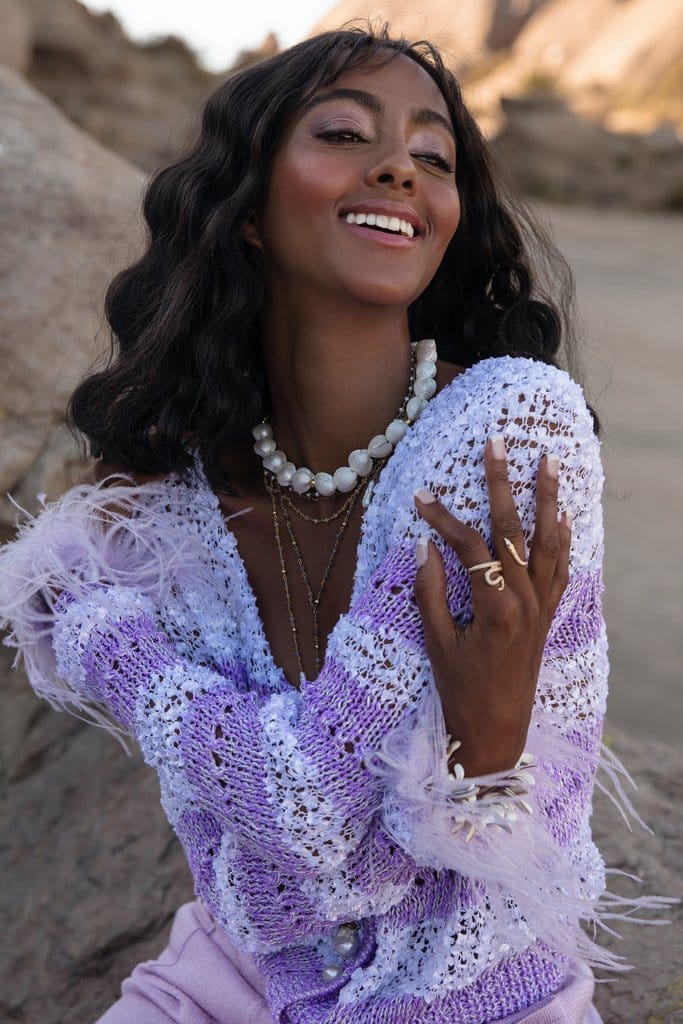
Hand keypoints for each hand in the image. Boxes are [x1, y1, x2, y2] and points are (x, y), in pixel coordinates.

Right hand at [413, 435, 571, 776]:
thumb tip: (423, 544)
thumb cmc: (460, 690)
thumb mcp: (436, 642)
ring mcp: (542, 606)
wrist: (496, 731)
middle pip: (513, 529)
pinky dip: (562, 538)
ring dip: (548, 499)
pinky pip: (561, 568)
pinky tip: (561, 514)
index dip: (443, 519)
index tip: (421, 497)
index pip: (469, 547)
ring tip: (548, 461)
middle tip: (496, 443)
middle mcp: (526, 600)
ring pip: (547, 541)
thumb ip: (429, 591)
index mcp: (494, 607)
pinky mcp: (548, 614)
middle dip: (503, 483)